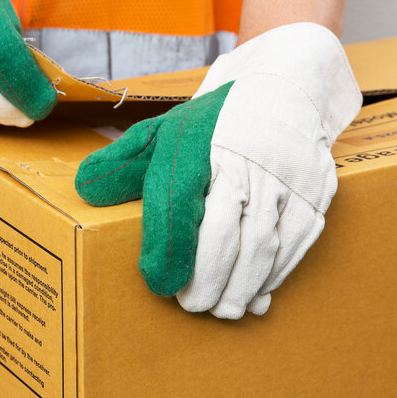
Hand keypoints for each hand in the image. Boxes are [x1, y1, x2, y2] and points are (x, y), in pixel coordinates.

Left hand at [75, 24, 361, 318]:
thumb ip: (124, 161)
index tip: (158, 284)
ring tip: (223, 309)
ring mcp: (283, 175)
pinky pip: (297, 240)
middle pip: (223, 232)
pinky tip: (259, 292)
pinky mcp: (314, 188)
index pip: (177, 204)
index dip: (167, 249)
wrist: (283, 88)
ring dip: (242, 285)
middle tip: (192, 305)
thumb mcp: (164, 130)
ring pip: (262, 242)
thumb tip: (83, 189)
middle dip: (206, 277)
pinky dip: (277, 272)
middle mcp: (242, 160)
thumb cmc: (214, 120)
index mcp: (197, 145)